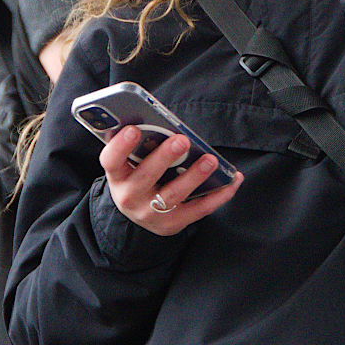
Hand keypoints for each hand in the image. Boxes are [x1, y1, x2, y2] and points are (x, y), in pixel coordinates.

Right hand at [99, 125, 243, 235]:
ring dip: (194, 176)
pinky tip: (233, 180)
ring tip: (210, 160)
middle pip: (146, 176)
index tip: (133, 129)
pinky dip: (218, 195)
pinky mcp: (172, 223)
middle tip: (182, 140)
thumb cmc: (139, 174)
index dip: (121, 146)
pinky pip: (198, 209)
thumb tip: (165, 121)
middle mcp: (130, 196)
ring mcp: (150, 213)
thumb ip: (143, 144)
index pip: (111, 161)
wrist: (137, 213)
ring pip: (173, 195)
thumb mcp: (131, 162)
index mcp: (118, 175)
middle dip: (165, 157)